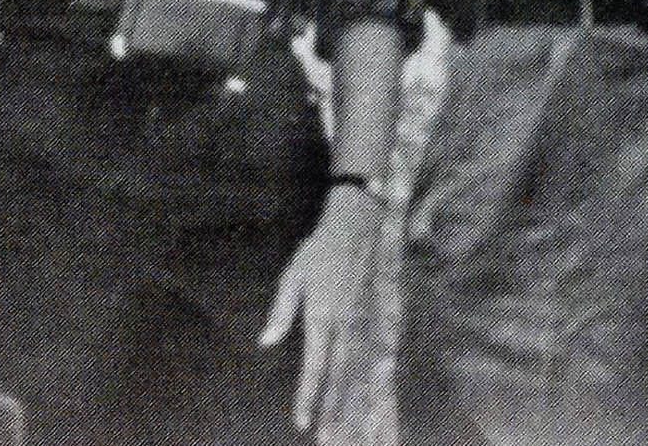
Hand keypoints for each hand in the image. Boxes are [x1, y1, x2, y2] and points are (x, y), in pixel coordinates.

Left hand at [257, 182, 385, 431]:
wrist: (360, 223)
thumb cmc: (320, 250)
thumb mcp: (293, 275)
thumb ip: (281, 311)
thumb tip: (265, 342)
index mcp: (323, 317)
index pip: (315, 366)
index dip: (309, 396)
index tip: (303, 423)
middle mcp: (347, 326)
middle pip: (342, 378)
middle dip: (337, 413)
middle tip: (330, 440)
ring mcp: (367, 324)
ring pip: (363, 374)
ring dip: (358, 406)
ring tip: (354, 434)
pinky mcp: (381, 320)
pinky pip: (379, 360)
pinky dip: (379, 386)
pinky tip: (379, 405)